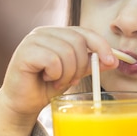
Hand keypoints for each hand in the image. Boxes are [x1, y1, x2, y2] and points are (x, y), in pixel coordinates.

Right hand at [0, 26, 117, 135]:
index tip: (112, 61)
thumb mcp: (73, 74)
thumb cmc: (46, 87)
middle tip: (71, 80)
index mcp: (57, 33)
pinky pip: (52, 60)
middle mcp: (44, 32)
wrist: (22, 104)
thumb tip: (113, 60)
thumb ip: (90, 64)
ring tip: (57, 81)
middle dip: (80, 66)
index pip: (84, 31)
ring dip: (67, 73)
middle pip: (78, 41)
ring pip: (66, 52)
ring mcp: (32, 40)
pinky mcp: (24, 52)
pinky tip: (46, 79)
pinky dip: (55, 74)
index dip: (101, 45)